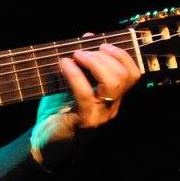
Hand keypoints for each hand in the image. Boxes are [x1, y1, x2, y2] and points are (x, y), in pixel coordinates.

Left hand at [30, 41, 141, 168]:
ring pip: (113, 84)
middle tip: (83, 51)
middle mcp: (111, 106)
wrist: (46, 144)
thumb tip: (88, 37)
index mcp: (113, 96)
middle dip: (106, 56)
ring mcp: (100, 114)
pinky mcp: (85, 120)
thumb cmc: (58, 111)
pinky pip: (86, 93)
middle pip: (125, 76)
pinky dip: (75, 75)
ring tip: (76, 56)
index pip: (134, 74)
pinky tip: (64, 65)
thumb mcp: (71, 83)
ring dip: (95, 63)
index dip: (122, 54)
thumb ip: (82, 63)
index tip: (102, 44)